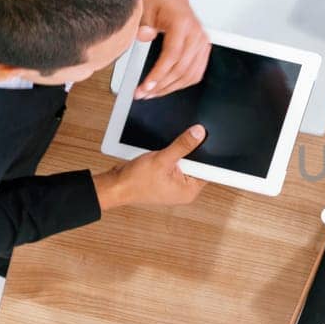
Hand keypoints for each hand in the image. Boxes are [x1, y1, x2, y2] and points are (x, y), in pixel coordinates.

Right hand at [94, 124, 208, 209]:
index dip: (208, 153)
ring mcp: (174, 183)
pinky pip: (173, 161)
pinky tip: (164, 150)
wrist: (115, 185)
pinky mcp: (165, 176)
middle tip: (189, 137)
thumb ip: (182, 146)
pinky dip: (170, 154)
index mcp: (189, 190)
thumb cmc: (135, 182)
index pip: (209, 169)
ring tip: (170, 148)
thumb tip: (199, 133)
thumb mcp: (162, 160)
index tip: (208, 138)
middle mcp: (184, 188)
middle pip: (197, 163)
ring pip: (184, 161)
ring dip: (179, 151)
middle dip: (192, 150)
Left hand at [136, 0, 209, 98]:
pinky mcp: (203, 49)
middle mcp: (196, 34)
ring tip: (153, 93)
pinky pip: (196, 73)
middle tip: (144, 93)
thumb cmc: (159, 2)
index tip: (147, 86)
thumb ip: (144, 24)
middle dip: (162, 85)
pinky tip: (168, 86)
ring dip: (171, 88)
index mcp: (183, 23)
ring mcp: (202, 42)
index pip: (172, 55)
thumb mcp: (145, 9)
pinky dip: (182, 83)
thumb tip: (143, 35)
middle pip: (182, 69)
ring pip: (190, 74)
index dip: (159, 74)